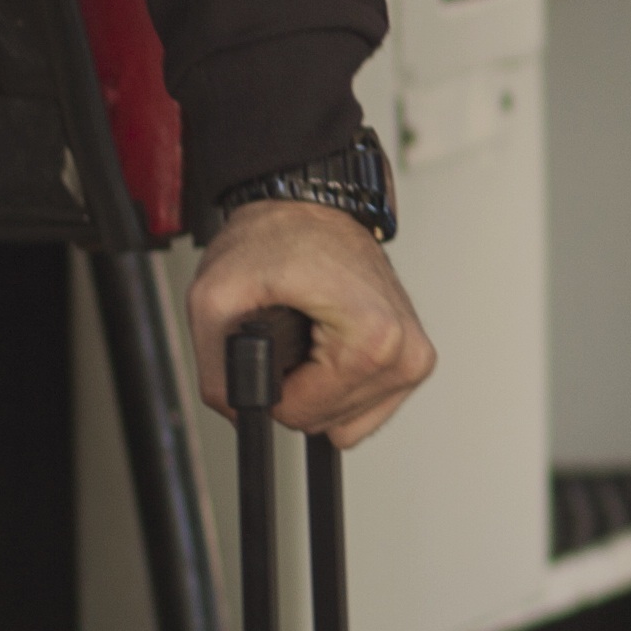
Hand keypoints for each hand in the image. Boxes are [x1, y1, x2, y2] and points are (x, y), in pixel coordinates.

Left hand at [189, 197, 436, 445]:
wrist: (312, 208)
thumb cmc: (277, 238)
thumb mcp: (215, 298)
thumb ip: (217, 372)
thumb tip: (237, 414)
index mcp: (374, 335)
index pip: (305, 413)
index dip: (272, 388)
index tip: (275, 344)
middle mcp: (406, 349)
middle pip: (326, 422)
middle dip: (295, 388)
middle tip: (290, 334)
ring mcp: (415, 356)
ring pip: (346, 423)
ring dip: (316, 390)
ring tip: (309, 336)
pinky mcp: (414, 359)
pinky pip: (365, 410)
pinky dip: (338, 388)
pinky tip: (328, 346)